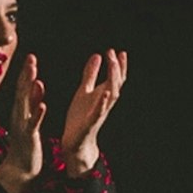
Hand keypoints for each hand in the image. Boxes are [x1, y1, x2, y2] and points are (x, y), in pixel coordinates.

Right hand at [0, 53, 45, 192]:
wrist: (20, 167)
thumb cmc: (26, 141)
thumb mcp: (29, 117)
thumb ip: (33, 101)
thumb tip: (37, 83)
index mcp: (21, 111)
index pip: (23, 88)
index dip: (26, 72)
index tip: (31, 57)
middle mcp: (19, 116)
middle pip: (22, 92)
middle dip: (26, 76)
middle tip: (31, 59)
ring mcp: (23, 126)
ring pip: (26, 106)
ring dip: (30, 92)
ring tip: (36, 78)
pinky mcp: (29, 137)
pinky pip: (33, 124)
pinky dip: (37, 115)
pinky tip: (43, 106)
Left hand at [60, 49, 125, 176]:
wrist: (75, 142)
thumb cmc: (80, 117)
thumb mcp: (84, 91)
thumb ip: (91, 74)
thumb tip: (97, 55)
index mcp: (103, 94)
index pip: (115, 78)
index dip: (118, 65)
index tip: (117, 51)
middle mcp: (105, 103)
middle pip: (116, 84)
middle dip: (116, 69)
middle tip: (115, 54)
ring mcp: (99, 113)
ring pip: (111, 95)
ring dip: (113, 81)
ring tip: (112, 66)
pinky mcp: (90, 123)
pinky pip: (98, 112)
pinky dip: (102, 103)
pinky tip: (104, 93)